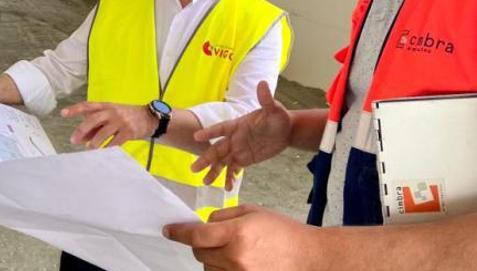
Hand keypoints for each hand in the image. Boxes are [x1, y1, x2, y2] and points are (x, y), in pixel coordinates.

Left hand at [61, 102, 157, 148]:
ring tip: (89, 148)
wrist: (150, 118)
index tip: (63, 113)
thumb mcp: (110, 117)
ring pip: (103, 131)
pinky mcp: (129, 131)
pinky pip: (116, 141)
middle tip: (73, 140)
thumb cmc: (125, 118)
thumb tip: (80, 138)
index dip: (75, 109)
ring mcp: (121, 121)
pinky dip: (108, 147)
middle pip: (93, 119)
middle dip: (82, 130)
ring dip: (94, 141)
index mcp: (106, 106)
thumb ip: (95, 126)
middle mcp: (112, 112)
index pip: (88, 106)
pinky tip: (103, 152)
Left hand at [163, 204, 314, 270]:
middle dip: (200, 245)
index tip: (168, 230)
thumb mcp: (251, 211)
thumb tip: (202, 224)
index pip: (196, 236)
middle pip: (199, 254)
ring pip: (209, 268)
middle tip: (213, 238)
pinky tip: (234, 261)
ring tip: (232, 251)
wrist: (308, 256)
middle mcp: (236, 257)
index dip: (178, 233)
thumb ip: (223, 216)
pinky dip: (222, 269)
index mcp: (237, 233)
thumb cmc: (281, 230)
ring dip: (212, 259)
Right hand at [192, 81, 290, 189]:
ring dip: (213, 171)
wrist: (286, 131)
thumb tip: (262, 84)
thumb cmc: (278, 118)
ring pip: (222, 161)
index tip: (197, 137)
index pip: (221, 129)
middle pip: (216, 149)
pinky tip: (227, 188)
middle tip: (193, 169)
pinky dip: (229, 178)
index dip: (209, 133)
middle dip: (205, 159)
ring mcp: (238, 149)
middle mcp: (234, 138)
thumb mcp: (273, 109)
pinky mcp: (244, 159)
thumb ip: (266, 99)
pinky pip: (233, 169)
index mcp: (238, 125)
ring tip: (205, 182)